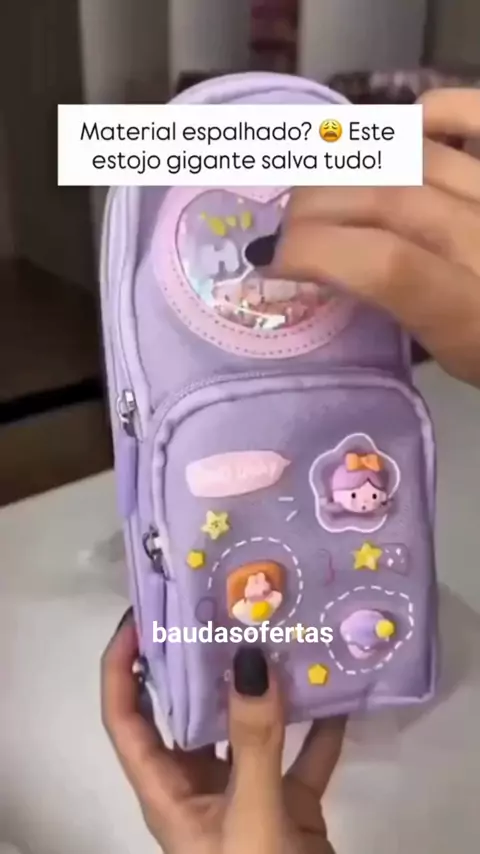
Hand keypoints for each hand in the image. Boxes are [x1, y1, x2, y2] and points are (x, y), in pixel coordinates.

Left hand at [101, 613, 344, 853]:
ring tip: (279, 633)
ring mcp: (245, 794)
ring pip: (248, 727)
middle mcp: (198, 785)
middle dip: (200, 660)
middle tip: (222, 606)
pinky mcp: (289, 808)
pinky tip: (341, 694)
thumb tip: (248, 659)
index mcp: (165, 789)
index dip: (122, 665)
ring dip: (264, 687)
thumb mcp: (250, 817)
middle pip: (187, 710)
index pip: (126, 716)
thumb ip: (251, 742)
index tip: (142, 615)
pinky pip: (304, 755)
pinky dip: (321, 728)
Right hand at [272, 89, 479, 386]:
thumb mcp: (456, 361)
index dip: (314, 251)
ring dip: (348, 164)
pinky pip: (475, 118)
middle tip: (283, 224)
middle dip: (315, 206)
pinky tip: (398, 129)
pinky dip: (432, 113)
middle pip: (387, 199)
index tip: (272, 262)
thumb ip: (402, 317)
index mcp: (472, 316)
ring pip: (415, 157)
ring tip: (315, 183)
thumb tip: (329, 273)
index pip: (385, 264)